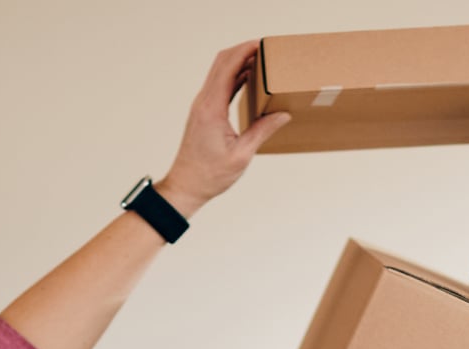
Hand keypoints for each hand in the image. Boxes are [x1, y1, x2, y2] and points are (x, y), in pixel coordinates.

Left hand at [157, 41, 289, 215]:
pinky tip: (247, 79)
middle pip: (221, 62)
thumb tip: (283, 114)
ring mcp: (201, 105)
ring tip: (259, 61)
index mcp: (212, 108)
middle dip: (242, 50)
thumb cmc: (210, 175)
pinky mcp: (203, 111)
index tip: (261, 44)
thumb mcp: (241, 155)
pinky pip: (218, 85)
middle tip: (264, 48)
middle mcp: (204, 102)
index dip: (245, 51)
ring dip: (237, 62)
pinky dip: (233, 76)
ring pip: (218, 71)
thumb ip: (262, 131)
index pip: (228, 67)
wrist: (186, 185)